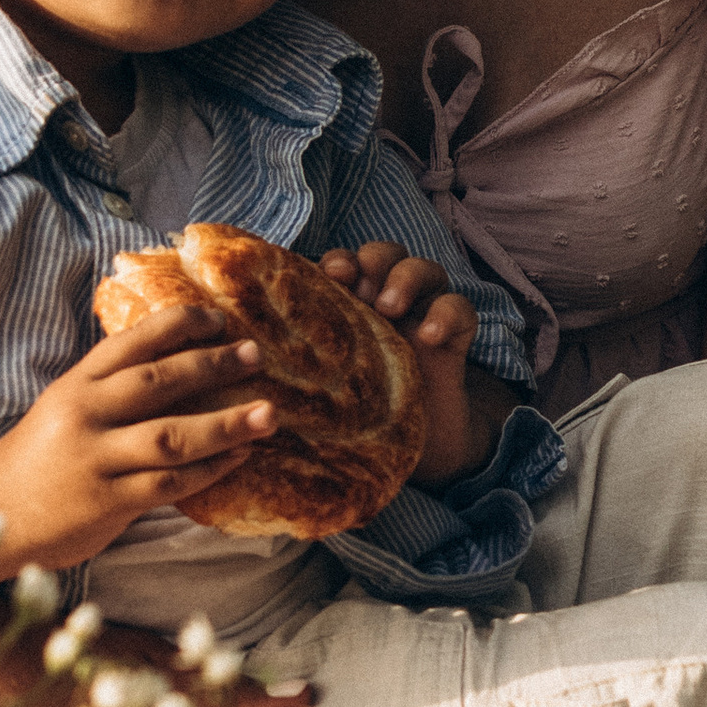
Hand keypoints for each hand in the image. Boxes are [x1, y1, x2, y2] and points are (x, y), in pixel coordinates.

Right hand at [0, 305, 278, 568]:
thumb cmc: (39, 457)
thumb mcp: (66, 407)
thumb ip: (112, 389)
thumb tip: (181, 366)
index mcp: (76, 384)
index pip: (131, 342)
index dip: (178, 325)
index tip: (219, 318)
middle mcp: (85, 415)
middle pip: (157, 382)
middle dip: (211, 366)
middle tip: (254, 355)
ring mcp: (95, 459)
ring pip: (171, 436)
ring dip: (225, 424)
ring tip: (268, 413)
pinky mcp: (107, 502)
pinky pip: (169, 484)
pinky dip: (209, 471)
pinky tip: (239, 458)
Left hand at [316, 240, 500, 481]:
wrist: (417, 451)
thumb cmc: (359, 421)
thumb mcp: (322, 392)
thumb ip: (294, 372)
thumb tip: (245, 361)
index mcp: (351, 310)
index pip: (346, 265)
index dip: (339, 260)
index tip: (329, 272)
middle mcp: (386, 305)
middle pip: (385, 255)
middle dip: (373, 261)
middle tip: (362, 288)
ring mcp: (422, 318)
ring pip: (426, 269)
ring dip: (406, 278)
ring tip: (390, 307)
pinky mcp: (453, 339)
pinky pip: (461, 307)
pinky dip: (446, 314)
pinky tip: (429, 336)